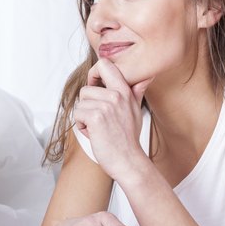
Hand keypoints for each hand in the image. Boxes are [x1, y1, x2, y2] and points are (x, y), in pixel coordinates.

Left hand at [73, 59, 152, 178]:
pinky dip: (81, 126)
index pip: (104, 64)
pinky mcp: (96, 118)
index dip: (93, 74)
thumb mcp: (136, 110)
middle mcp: (116, 96)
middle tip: (100, 119)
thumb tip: (146, 77)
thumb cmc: (129, 138)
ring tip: (98, 128)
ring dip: (84, 118)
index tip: (95, 87)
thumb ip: (136, 91)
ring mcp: (106, 106)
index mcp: (125, 91)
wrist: (128, 161)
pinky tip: (94, 134)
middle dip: (87, 105)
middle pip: (86, 89)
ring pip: (80, 103)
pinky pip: (77, 114)